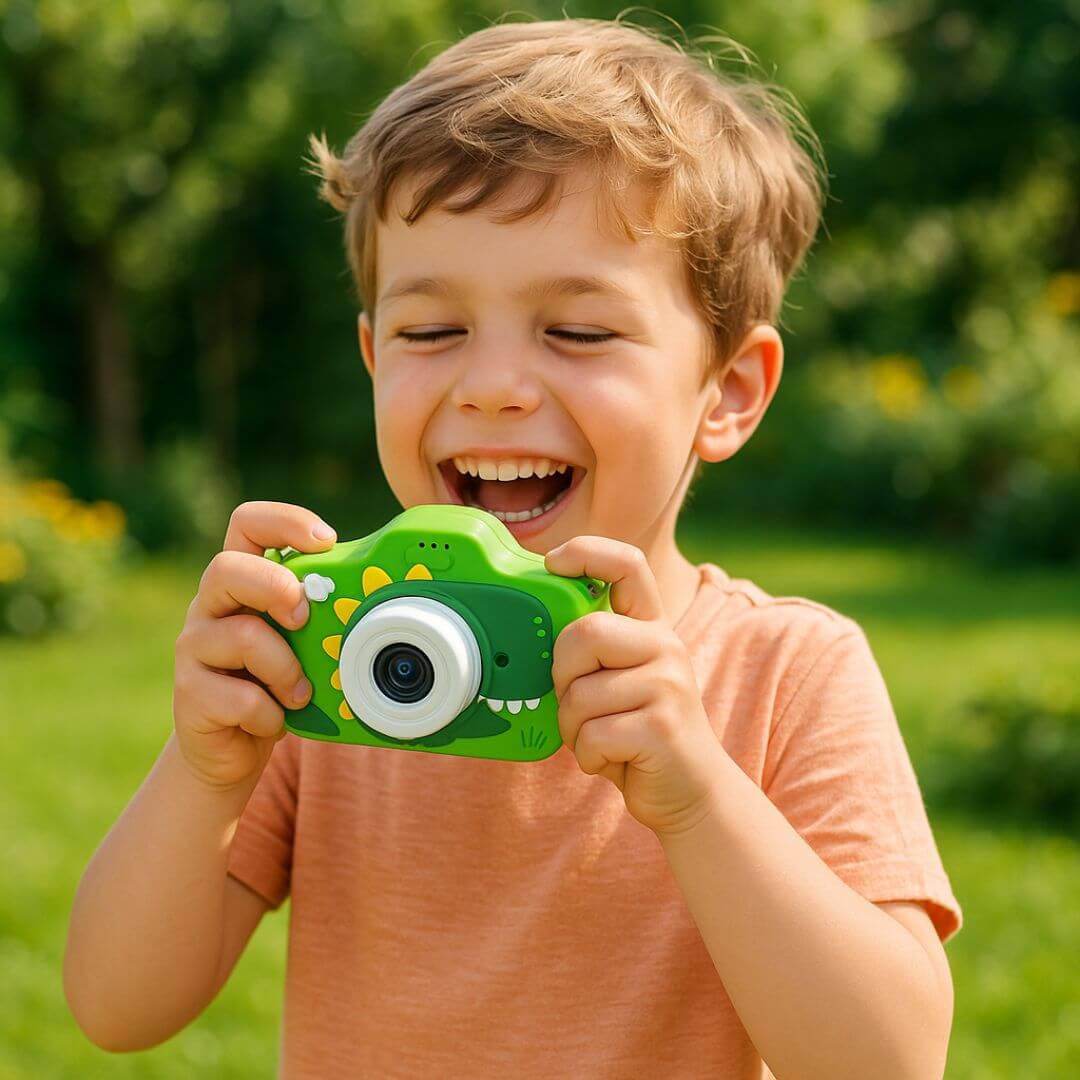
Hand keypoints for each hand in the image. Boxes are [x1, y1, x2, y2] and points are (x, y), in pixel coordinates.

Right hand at [172, 501, 336, 789]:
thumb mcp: (303, 641)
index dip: (285, 522)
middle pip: (226, 568)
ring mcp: (194, 648)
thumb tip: (381, 595)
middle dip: (275, 587)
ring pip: (241, 636)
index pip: (248, 525)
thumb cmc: (279, 684)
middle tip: (304, 618)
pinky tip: (275, 720)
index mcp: (241, 582)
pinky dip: (271, 715)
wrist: (232, 749)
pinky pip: (241, 699)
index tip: (327, 541)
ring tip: (301, 693)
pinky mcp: (190, 693)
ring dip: (286, 669)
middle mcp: (210, 606)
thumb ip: (322, 614)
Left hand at [544, 536, 725, 836]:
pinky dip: (589, 757)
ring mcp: (668, 685)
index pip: (628, 563)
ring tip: (601, 738)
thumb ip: (593, 650)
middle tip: (578, 704)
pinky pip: (592, 736)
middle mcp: (665, 646)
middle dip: (563, 675)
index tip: (553, 562)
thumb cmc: (637, 731)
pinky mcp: (662, 728)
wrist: (691, 791)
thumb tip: (529, 626)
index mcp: (651, 627)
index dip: (586, 552)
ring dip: (574, 728)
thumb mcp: (621, 678)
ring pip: (580, 694)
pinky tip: (613, 760)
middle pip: (584, 634)